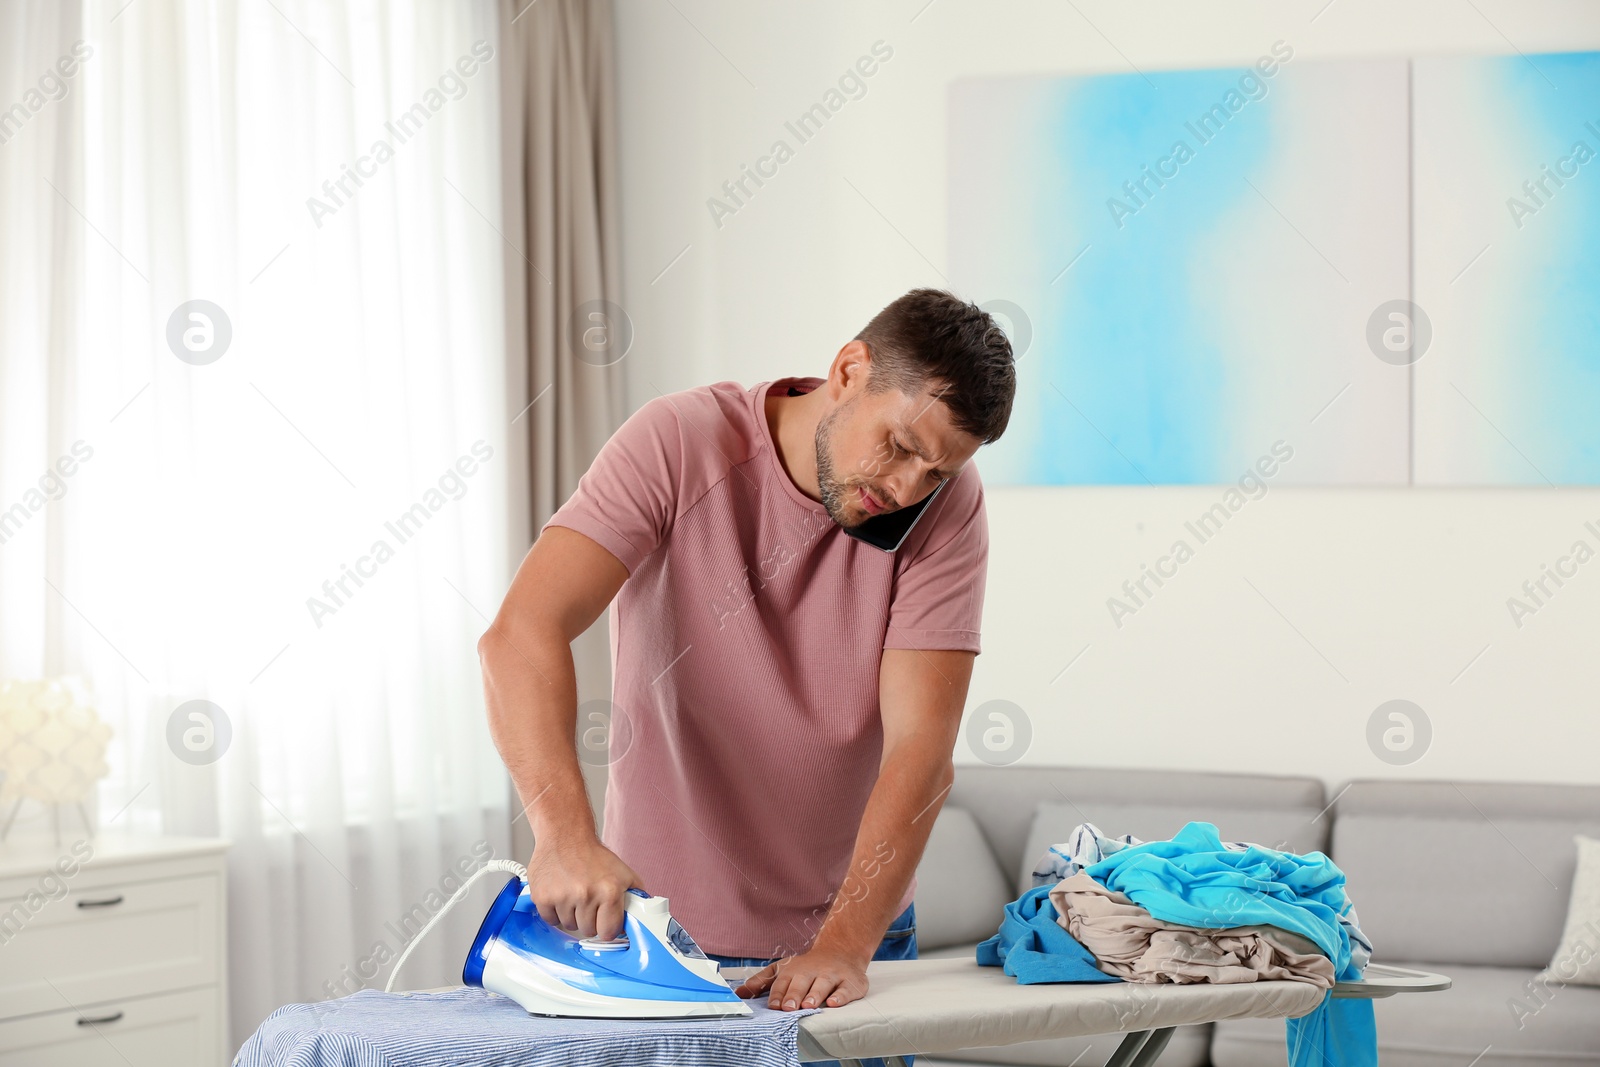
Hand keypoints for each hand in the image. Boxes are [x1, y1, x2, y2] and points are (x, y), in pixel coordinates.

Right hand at [524, 837, 642, 941]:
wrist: (566, 835)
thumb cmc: (593, 855)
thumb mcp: (624, 874)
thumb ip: (635, 898)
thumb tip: (639, 921)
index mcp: (609, 891)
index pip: (608, 932)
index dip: (606, 927)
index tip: (604, 921)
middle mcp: (586, 895)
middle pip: (588, 931)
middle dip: (589, 920)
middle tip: (588, 901)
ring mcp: (562, 897)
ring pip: (569, 926)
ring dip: (572, 915)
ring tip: (574, 893)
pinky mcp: (542, 897)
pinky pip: (551, 920)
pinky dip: (555, 912)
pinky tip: (561, 894)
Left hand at [733, 945, 870, 1010]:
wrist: (841, 950)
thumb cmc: (807, 966)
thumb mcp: (782, 969)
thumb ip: (760, 982)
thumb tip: (738, 994)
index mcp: (794, 970)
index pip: (783, 982)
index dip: (778, 994)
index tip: (773, 1006)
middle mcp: (812, 971)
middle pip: (801, 983)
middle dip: (794, 995)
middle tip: (789, 1008)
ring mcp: (832, 975)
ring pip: (823, 984)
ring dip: (815, 994)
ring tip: (808, 1005)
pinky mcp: (850, 982)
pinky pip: (846, 989)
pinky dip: (841, 996)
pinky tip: (834, 1002)